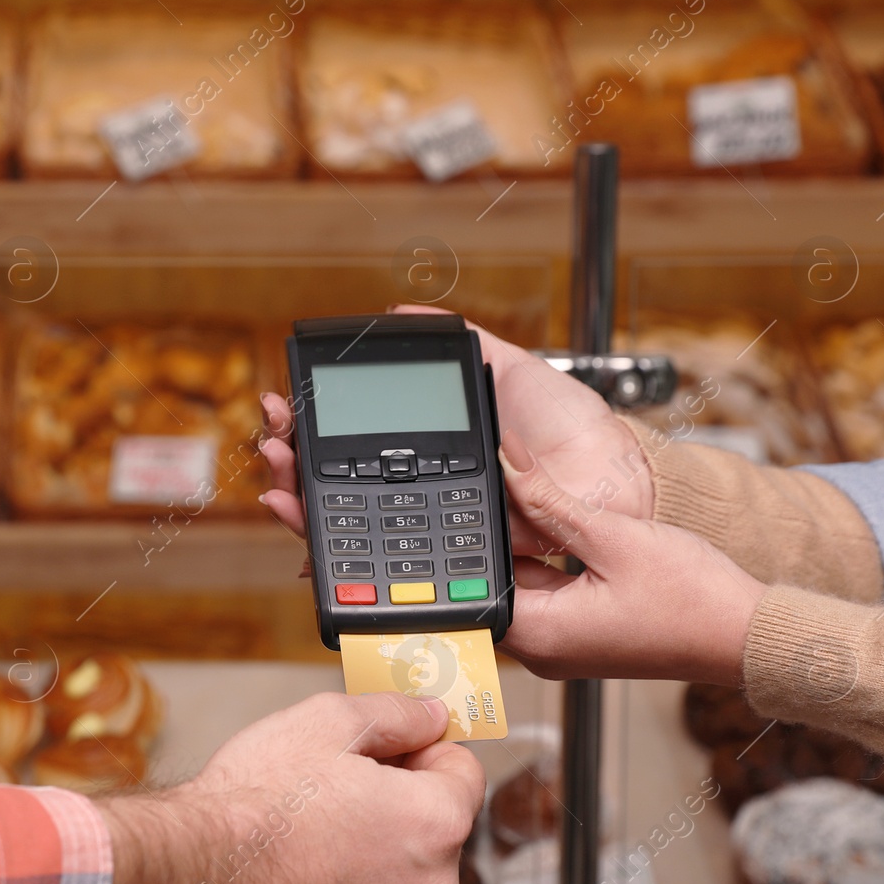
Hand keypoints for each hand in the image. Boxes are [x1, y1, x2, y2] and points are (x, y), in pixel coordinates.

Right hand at [78, 691, 484, 883]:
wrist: (188, 876)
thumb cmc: (250, 805)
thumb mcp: (326, 721)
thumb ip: (397, 713)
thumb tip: (430, 715)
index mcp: (433, 822)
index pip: (465, 772)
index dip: (422, 751)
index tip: (391, 752)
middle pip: (434, 831)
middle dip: (397, 806)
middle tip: (336, 789)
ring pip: (400, 882)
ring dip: (372, 858)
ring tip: (310, 836)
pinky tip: (300, 877)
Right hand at [259, 305, 651, 554]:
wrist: (611, 480)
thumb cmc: (571, 432)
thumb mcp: (512, 370)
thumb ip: (462, 344)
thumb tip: (404, 313)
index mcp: (429, 446)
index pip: (351, 439)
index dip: (312, 426)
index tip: (285, 406)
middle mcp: (419, 490)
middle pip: (334, 484)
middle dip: (291, 463)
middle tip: (272, 439)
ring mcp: (428, 529)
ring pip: (345, 529)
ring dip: (299, 508)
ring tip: (278, 483)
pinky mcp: (445, 564)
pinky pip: (384, 570)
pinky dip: (336, 564)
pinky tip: (307, 548)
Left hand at [497, 429, 762, 683]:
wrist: (745, 633)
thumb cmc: (692, 598)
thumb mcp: (612, 535)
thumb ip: (549, 499)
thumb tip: (508, 460)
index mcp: (539, 636)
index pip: (476, 583)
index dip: (475, 536)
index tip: (478, 495)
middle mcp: (544, 650)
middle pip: (497, 581)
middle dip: (502, 535)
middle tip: (509, 488)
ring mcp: (565, 646)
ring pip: (523, 583)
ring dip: (528, 544)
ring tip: (542, 502)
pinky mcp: (585, 636)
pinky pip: (550, 594)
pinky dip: (551, 561)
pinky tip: (567, 529)